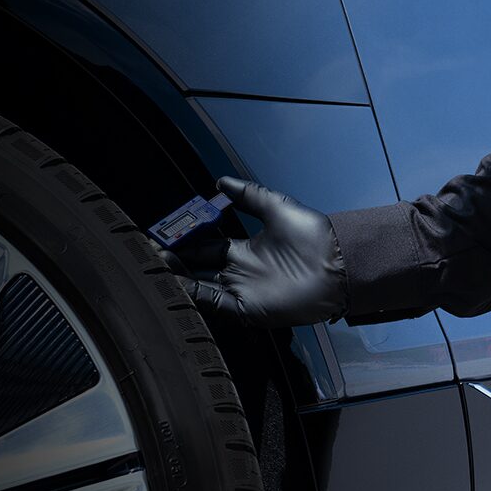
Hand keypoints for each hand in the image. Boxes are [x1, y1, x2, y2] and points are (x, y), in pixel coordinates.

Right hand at [162, 176, 347, 327]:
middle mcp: (239, 271)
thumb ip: (248, 195)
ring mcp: (242, 291)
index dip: (186, 241)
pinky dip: (195, 297)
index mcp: (243, 250)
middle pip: (198, 268)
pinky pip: (215, 304)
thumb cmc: (313, 236)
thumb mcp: (276, 208)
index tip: (167, 234)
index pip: (205, 246)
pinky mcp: (247, 308)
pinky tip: (178, 285)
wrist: (338, 263)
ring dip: (179, 278)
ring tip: (156, 266)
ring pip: (200, 287)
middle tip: (152, 252)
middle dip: (175, 261)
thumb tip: (221, 182)